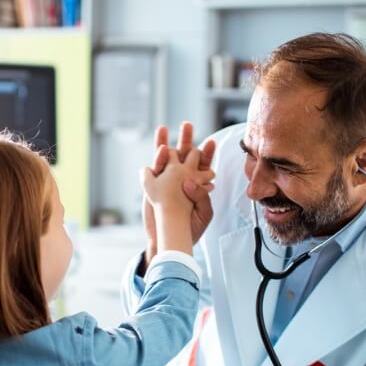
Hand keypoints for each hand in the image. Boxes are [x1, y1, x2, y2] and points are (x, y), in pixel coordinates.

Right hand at [142, 122, 216, 265]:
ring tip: (164, 128)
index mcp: (196, 185)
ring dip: (166, 142)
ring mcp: (166, 182)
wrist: (172, 241)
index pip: (202, 165)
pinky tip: (161, 148)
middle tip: (187, 124)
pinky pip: (154, 170)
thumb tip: (190, 182)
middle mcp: (181, 180)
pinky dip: (157, 159)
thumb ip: (202, 198)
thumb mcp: (203, 214)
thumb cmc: (190, 229)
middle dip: (186, 140)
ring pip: (166, 159)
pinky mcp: (153, 188)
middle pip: (184, 156)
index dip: (207, 153)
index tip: (212, 142)